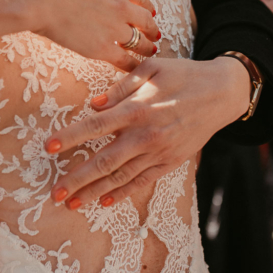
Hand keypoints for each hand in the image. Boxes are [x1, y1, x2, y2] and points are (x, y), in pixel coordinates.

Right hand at [30, 0, 159, 68]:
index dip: (147, 6)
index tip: (151, 12)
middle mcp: (120, 6)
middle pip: (144, 21)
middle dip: (152, 29)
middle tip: (156, 35)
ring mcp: (112, 28)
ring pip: (138, 42)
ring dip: (146, 48)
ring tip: (150, 53)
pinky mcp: (100, 48)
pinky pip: (123, 60)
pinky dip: (132, 66)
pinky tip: (134, 69)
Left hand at [45, 56, 250, 206]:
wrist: (223, 93)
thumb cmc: (183, 75)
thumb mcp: (151, 68)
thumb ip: (121, 86)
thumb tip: (93, 104)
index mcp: (138, 108)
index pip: (96, 125)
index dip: (71, 137)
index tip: (49, 147)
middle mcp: (146, 134)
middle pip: (104, 161)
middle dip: (77, 178)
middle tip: (54, 193)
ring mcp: (159, 152)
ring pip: (121, 177)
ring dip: (94, 191)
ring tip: (72, 203)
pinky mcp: (171, 162)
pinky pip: (143, 182)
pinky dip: (123, 193)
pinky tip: (104, 201)